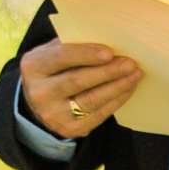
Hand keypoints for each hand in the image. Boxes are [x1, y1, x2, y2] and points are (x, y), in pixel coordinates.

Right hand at [17, 40, 142, 140]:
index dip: (86, 54)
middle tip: (130, 63)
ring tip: (135, 74)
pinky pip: (98, 115)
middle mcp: (39, 93)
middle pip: (77, 81)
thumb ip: (72, 44)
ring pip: (91, 100)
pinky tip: (127, 89)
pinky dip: (116, 101)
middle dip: (107, 72)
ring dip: (117, 86)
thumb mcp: (52, 52)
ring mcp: (53, 114)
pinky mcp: (69, 129)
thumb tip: (108, 40)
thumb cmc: (54, 68)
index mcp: (33, 66)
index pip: (60, 57)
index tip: (109, 52)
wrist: (39, 102)